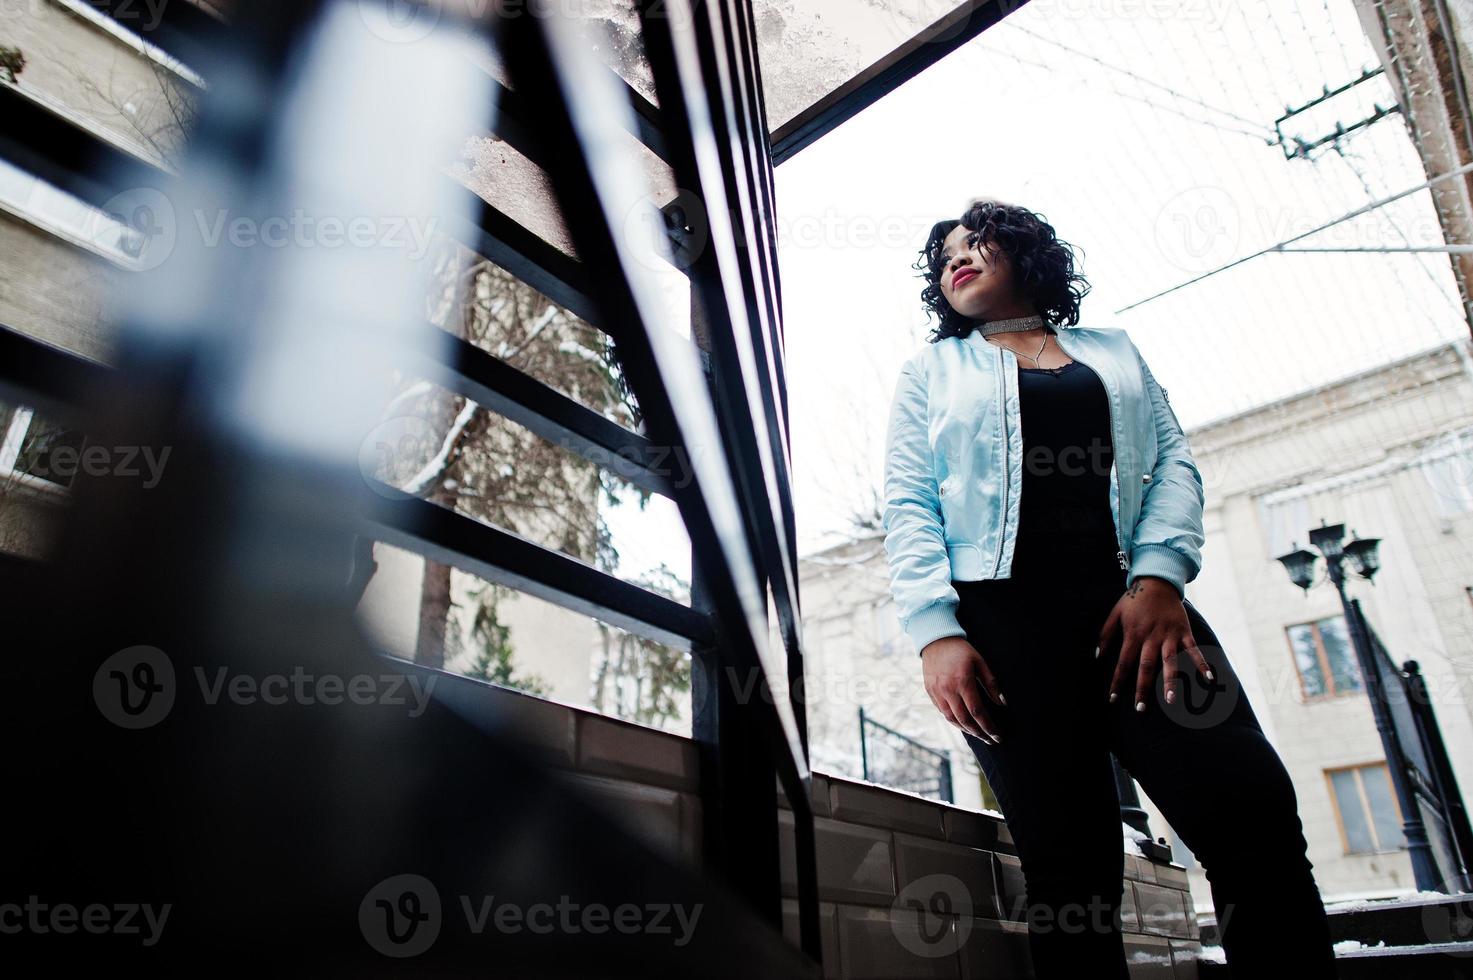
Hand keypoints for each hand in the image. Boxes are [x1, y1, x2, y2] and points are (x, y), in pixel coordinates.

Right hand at [920, 636, 1006, 744]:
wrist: (936, 640)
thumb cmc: (961, 650)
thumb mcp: (980, 662)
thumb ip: (991, 683)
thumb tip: (1002, 703)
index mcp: (963, 682)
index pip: (977, 712)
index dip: (988, 726)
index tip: (997, 735)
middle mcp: (948, 690)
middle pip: (964, 720)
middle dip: (979, 733)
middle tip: (990, 739)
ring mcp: (937, 692)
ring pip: (951, 719)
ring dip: (966, 730)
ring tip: (978, 734)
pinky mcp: (930, 692)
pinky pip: (942, 712)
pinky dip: (954, 721)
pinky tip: (963, 723)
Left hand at [1097, 577, 1213, 712]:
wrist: (1158, 581)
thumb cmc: (1134, 600)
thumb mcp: (1115, 613)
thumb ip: (1105, 634)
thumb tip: (1097, 656)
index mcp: (1133, 634)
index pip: (1123, 662)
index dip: (1117, 681)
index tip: (1113, 699)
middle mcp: (1151, 637)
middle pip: (1146, 666)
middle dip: (1143, 688)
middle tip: (1141, 708)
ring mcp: (1169, 635)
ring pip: (1170, 661)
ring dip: (1171, 681)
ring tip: (1171, 700)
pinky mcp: (1185, 632)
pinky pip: (1194, 650)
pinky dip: (1202, 664)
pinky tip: (1208, 680)